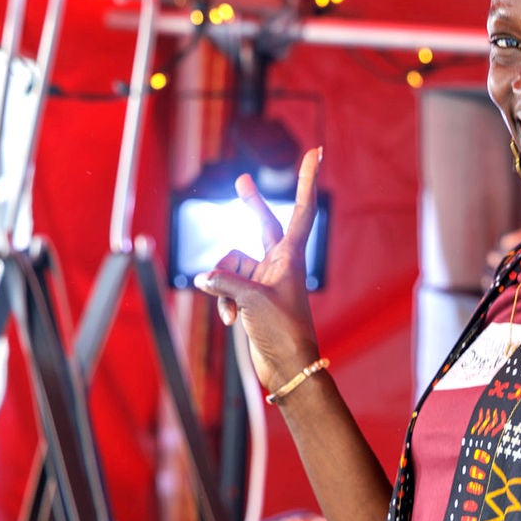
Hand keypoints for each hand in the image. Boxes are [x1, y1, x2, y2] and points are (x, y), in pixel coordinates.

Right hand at [191, 148, 323, 395]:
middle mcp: (278, 265)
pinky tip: (231, 322)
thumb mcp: (252, 302)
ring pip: (230, 266)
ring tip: (235, 312)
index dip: (306, 181)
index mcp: (290, 257)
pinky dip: (224, 303)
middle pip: (261, 226)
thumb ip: (225, 281)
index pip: (300, 210)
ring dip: (224, 287)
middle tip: (241, 181)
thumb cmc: (282, 333)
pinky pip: (225, 287)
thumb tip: (204, 277)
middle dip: (250, 206)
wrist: (287, 368)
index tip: (316, 153)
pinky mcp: (250, 298)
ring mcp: (263, 281)